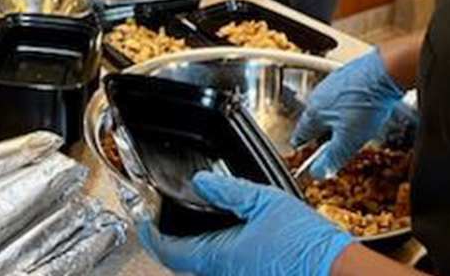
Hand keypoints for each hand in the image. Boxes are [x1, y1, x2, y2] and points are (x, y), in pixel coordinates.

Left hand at [139, 172, 351, 275]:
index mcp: (219, 258)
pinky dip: (217, 251)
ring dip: (194, 246)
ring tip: (192, 221)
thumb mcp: (266, 203)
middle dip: (171, 240)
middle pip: (185, 261)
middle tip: (163, 217)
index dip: (150, 235)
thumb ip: (229, 191)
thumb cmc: (308, 246)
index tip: (141, 220)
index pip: (170, 252)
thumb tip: (201, 181)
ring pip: (206, 265)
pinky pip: (227, 268)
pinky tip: (230, 234)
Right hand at [291, 50, 404, 178]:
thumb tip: (316, 173)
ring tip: (347, 129)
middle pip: (314, 120)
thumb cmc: (366, 103)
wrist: (384, 73)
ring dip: (334, 120)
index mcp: (314, 112)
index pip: (300, 134)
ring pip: (328, 107)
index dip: (302, 148)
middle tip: (329, 146)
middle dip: (321, 134)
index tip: (302, 154)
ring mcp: (332, 84)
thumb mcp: (349, 141)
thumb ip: (332, 158)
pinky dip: (346, 106)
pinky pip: (341, 97)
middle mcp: (319, 95)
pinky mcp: (347, 77)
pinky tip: (359, 110)